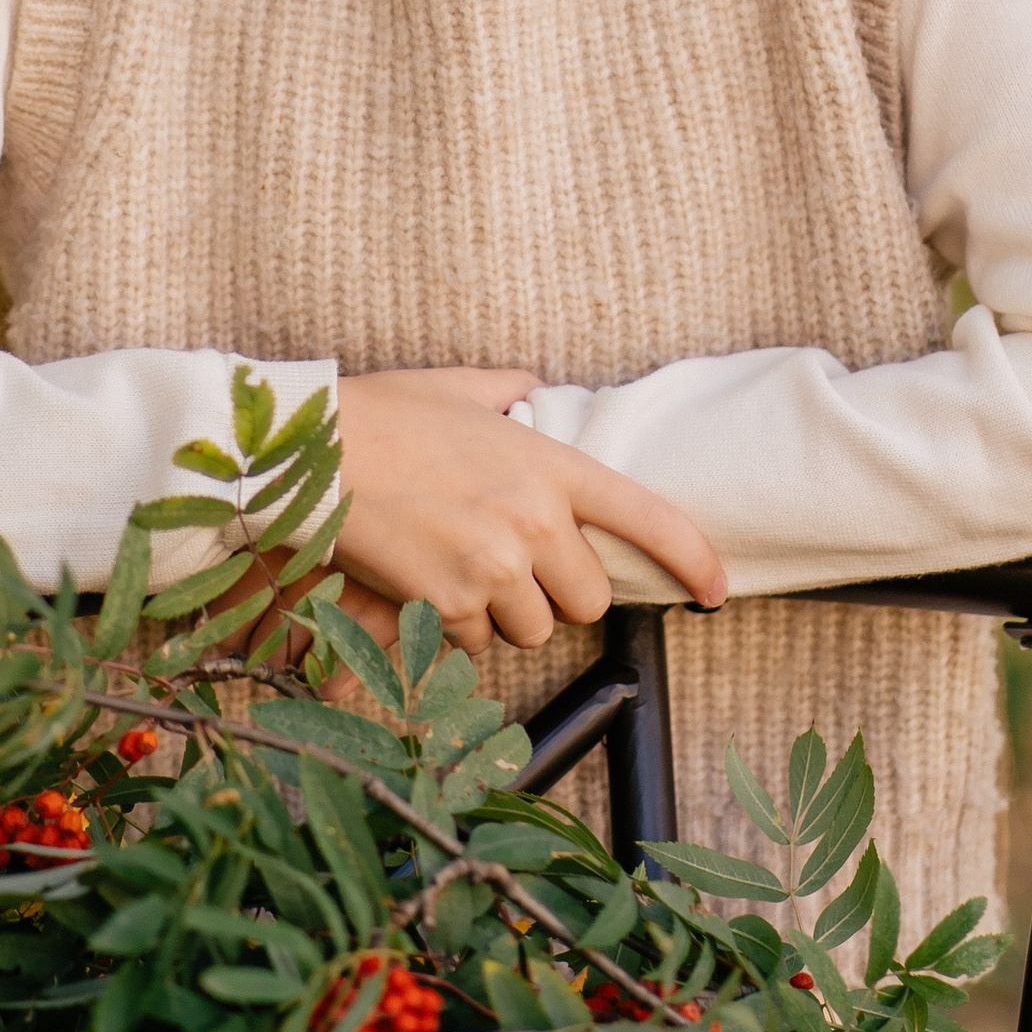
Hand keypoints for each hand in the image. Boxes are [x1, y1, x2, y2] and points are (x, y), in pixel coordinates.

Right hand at [330, 368, 726, 658]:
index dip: (693, 559)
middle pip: (588, 599)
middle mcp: (535, 519)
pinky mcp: (450, 604)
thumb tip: (530, 388)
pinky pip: (473, 643)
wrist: (313, 451)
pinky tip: (419, 582)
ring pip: (531, 630)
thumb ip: (507, 391)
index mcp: (550, 465)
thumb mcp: (457, 387)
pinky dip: (451, 627)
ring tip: (454, 569)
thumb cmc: (380, 413)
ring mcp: (495, 566)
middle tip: (509, 568)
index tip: (717, 589)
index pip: (647, 516)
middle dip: (554, 593)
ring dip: (501, 615)